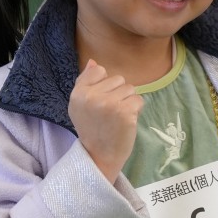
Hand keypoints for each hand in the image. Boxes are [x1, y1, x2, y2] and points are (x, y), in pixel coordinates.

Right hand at [68, 60, 142, 182]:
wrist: (100, 155)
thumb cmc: (91, 128)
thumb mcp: (80, 105)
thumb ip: (85, 82)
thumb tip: (93, 62)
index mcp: (78, 93)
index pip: (100, 71)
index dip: (104, 86)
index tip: (100, 103)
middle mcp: (92, 96)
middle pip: (117, 79)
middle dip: (117, 94)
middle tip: (109, 114)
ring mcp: (109, 104)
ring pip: (129, 88)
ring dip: (127, 102)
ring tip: (117, 118)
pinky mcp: (125, 112)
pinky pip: (138, 100)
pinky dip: (136, 110)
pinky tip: (126, 122)